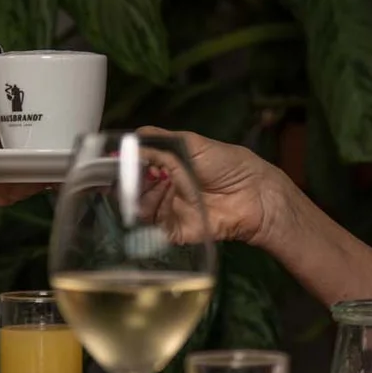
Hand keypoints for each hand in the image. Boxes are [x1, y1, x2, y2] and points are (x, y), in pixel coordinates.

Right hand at [140, 128, 287, 247]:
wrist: (253, 194)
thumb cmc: (226, 164)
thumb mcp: (192, 143)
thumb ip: (161, 140)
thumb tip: (131, 139)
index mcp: (167, 167)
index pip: (137, 167)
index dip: (126, 165)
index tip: (118, 162)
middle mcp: (165, 190)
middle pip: (134, 190)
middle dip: (130, 183)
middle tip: (137, 175)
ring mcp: (170, 212)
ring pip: (140, 210)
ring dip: (140, 200)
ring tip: (152, 189)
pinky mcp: (177, 232)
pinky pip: (155, 233)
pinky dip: (149, 225)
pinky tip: (154, 210)